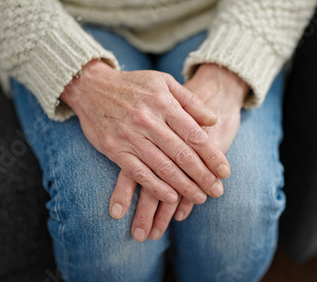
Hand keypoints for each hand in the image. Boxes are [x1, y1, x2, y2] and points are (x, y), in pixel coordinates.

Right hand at [111, 64, 248, 240]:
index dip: (212, 155)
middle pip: (182, 154)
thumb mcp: (164, 82)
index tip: (225, 171)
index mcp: (164, 103)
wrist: (90, 86)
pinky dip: (156, 187)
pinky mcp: (114, 150)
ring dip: (184, 186)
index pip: (195, 135)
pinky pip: (139, 173)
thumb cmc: (133, 84)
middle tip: (217, 191)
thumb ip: (190, 101)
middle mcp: (149, 121)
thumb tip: (213, 121)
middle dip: (203, 176)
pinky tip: (171, 198)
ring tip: (200, 198)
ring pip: (163, 167)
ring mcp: (130, 137)